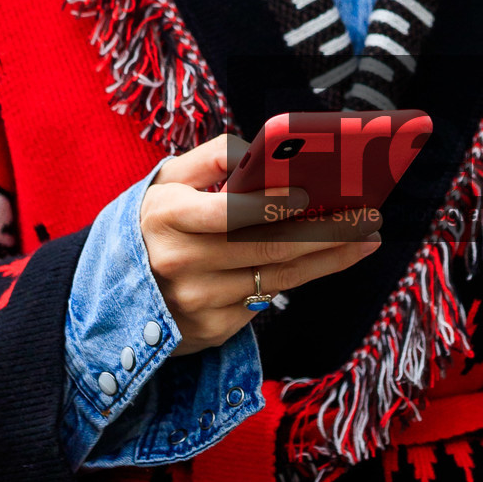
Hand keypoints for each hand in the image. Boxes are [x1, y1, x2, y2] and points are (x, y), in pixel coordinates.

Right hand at [138, 135, 380, 356]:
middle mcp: (180, 262)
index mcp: (166, 216)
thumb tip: (263, 151)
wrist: (112, 289)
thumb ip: (213, 157)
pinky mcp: (211, 330)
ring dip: (329, 258)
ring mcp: (196, 302)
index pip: (226, 212)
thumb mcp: (167, 180)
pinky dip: (300, 278)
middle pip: (267, 247)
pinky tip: (328, 260)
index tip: (313, 194)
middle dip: (327, 232)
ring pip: (278, 278)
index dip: (270, 204)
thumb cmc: (156, 221)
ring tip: (366, 238)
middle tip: (370, 217)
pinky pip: (266, 301)